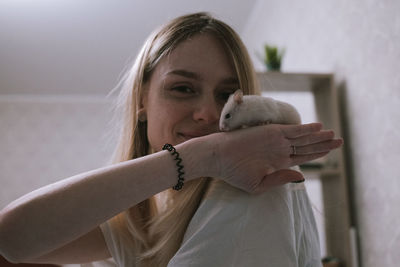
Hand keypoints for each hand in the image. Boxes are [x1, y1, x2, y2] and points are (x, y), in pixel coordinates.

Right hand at [213, 123, 342, 193]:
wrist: (219, 158)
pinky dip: (306, 129)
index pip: (303, 157)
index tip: (331, 152)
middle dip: (324, 144)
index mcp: (278, 163)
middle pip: (307, 146)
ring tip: (334, 135)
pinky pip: (293, 130)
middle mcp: (280, 150)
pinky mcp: (271, 132)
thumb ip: (281, 179)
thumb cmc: (235, 173)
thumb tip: (303, 175)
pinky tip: (319, 128)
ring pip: (303, 137)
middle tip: (339, 141)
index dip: (318, 154)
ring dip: (319, 136)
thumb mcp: (259, 184)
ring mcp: (276, 140)